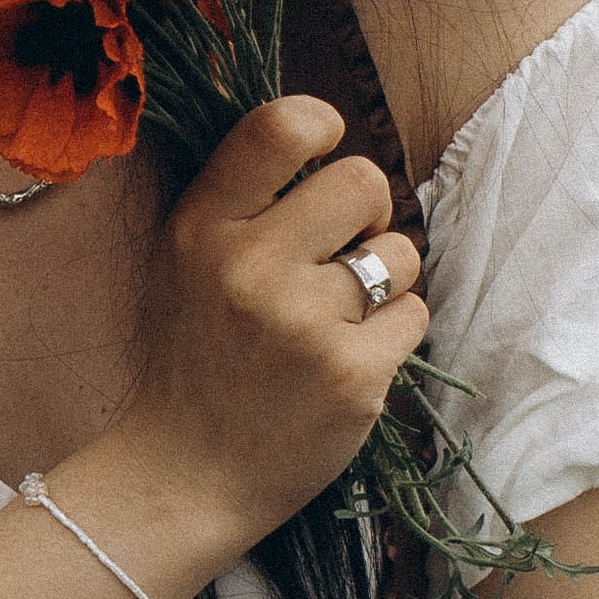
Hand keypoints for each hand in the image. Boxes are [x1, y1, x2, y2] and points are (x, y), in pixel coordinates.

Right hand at [116, 93, 426, 545]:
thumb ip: (241, 197)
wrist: (185, 473)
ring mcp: (303, 325)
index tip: (324, 154)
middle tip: (339, 254)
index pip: (281, 127)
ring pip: (401, 252)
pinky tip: (346, 360)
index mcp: (202, 227)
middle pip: (363, 181)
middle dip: (367, 214)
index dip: (322, 126)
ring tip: (337, 317)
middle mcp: (249, 267)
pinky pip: (414, 316)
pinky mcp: (352, 377)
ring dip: (384, 279)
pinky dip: (391, 335)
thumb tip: (324, 130)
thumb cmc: (196, 356)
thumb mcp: (184, 259)